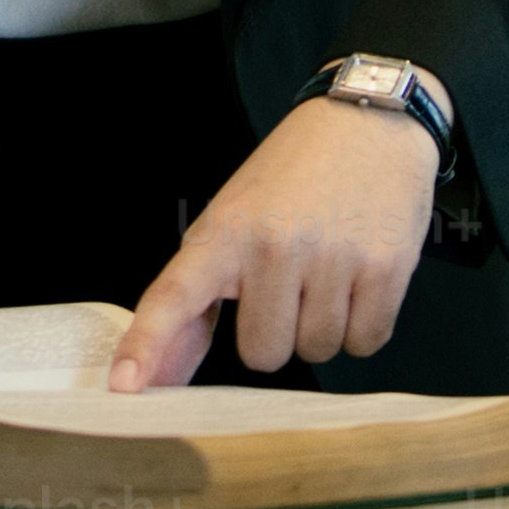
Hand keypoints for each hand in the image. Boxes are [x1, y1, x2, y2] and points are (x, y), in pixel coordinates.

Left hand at [117, 98, 437, 386]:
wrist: (367, 121)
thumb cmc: (292, 177)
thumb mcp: (232, 219)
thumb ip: (196, 297)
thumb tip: (156, 376)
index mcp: (226, 231)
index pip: (173, 296)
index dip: (146, 344)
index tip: (123, 386)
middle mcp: (275, 245)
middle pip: (263, 354)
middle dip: (277, 332)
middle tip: (290, 283)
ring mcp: (333, 258)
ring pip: (317, 351)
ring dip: (322, 327)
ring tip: (328, 269)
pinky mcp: (385, 268)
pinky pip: (365, 342)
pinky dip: (362, 326)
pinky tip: (359, 279)